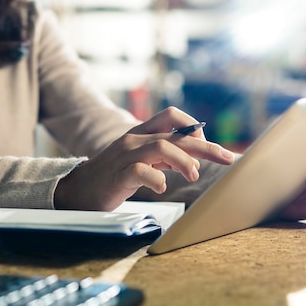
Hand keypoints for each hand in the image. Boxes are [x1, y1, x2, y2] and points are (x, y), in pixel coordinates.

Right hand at [54, 107, 235, 210]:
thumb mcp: (140, 159)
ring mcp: (125, 156)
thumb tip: (194, 159)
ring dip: (184, 161)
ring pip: (161, 147)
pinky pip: (140, 171)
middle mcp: (134, 139)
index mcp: (140, 133)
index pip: (171, 115)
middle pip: (175, 134)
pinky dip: (156, 179)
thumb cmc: (113, 176)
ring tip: (194, 175)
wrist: (77, 190)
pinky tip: (162, 188)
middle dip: (206, 145)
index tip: (208, 146)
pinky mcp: (117, 175)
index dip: (194, 126)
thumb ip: (163, 155)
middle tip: (228, 158)